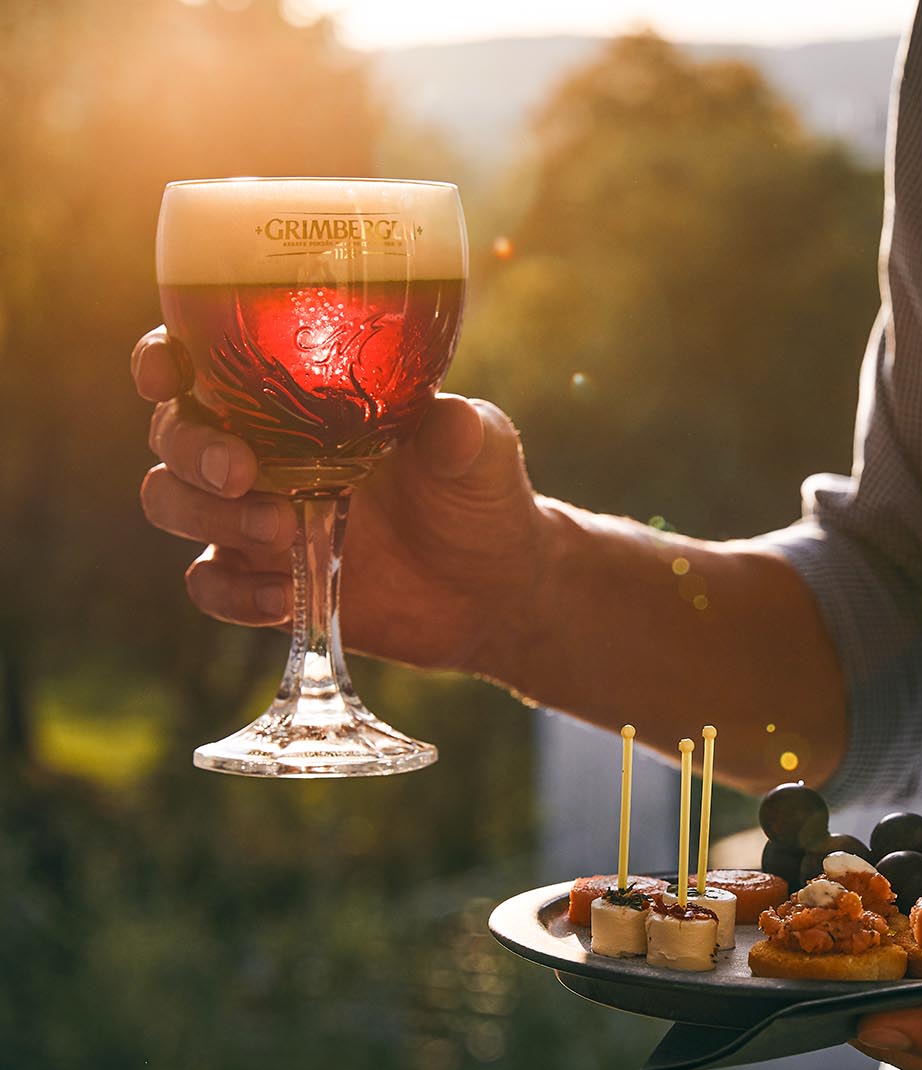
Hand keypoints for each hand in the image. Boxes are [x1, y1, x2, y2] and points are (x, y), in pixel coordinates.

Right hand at [133, 327, 545, 678]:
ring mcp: (256, 518)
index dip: (166, 358)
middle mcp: (263, 451)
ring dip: (208, 516)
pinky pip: (209, 585)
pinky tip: (282, 599)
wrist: (496, 588)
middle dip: (191, 449)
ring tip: (281, 531)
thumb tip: (449, 420)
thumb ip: (463, 433)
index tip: (168, 371)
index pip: (205, 363)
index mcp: (298, 398)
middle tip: (242, 473)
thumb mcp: (483, 454)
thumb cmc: (481, 496)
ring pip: (174, 502)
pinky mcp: (266, 581)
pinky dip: (230, 594)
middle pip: (175, 434)